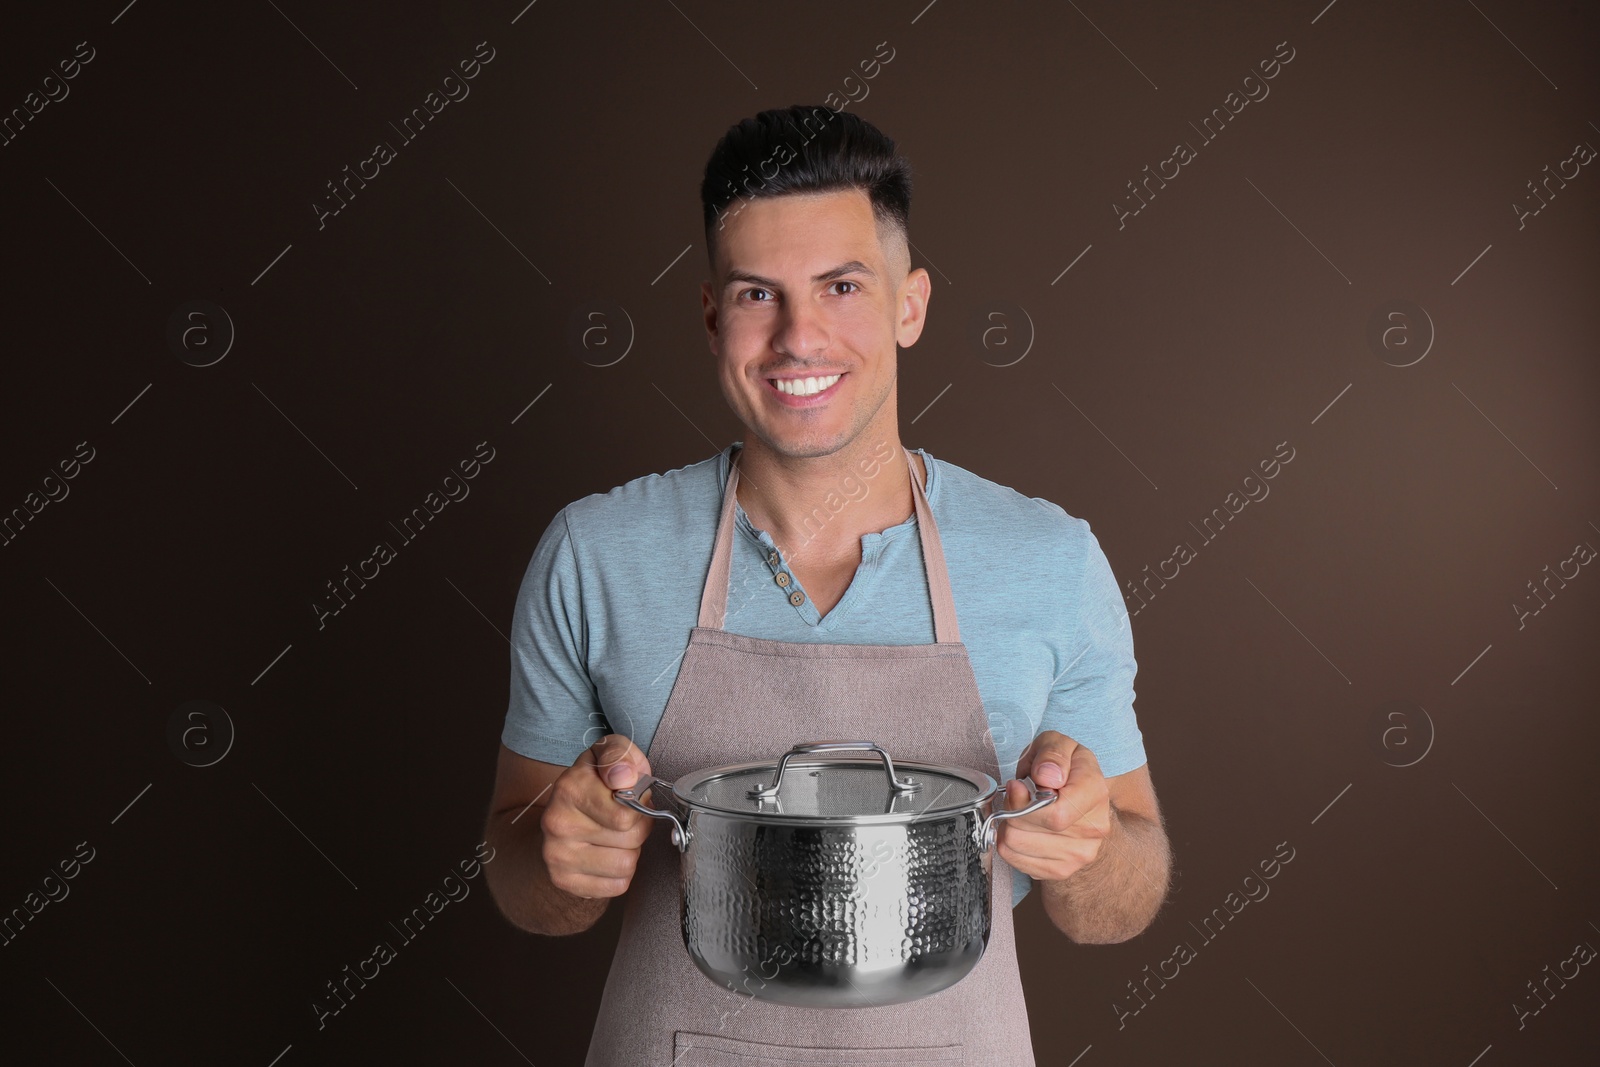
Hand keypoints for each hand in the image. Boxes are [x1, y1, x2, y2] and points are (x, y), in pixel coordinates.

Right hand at [539, 733, 654, 899]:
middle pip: (632, 839)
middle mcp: (558, 823)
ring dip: (630, 851)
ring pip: (626, 865)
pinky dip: (620, 873)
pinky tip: (607, 855)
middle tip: (626, 819)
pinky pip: (617, 886)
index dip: (641, 806)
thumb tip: (624, 777)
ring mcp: (557, 855)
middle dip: (639, 828)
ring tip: (616, 837)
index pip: (627, 815)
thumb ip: (620, 756)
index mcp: (569, 788)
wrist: (560, 818)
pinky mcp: (564, 881)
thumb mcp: (608, 754)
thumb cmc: (594, 784)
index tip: (632, 798)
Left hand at [994, 730, 1113, 883]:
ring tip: (1019, 810)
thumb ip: (1052, 754)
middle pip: (1029, 831)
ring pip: (1017, 845)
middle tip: (1016, 795)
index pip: (1056, 815)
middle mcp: (1094, 829)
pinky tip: (1021, 828)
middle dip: (1010, 809)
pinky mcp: (1062, 869)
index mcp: (1095, 793)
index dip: (1024, 802)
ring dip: (1007, 825)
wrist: (1084, 800)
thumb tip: (1047, 776)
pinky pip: (1016, 861)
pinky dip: (1009, 843)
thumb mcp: (1059, 744)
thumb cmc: (1066, 769)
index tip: (1016, 785)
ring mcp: (1080, 854)